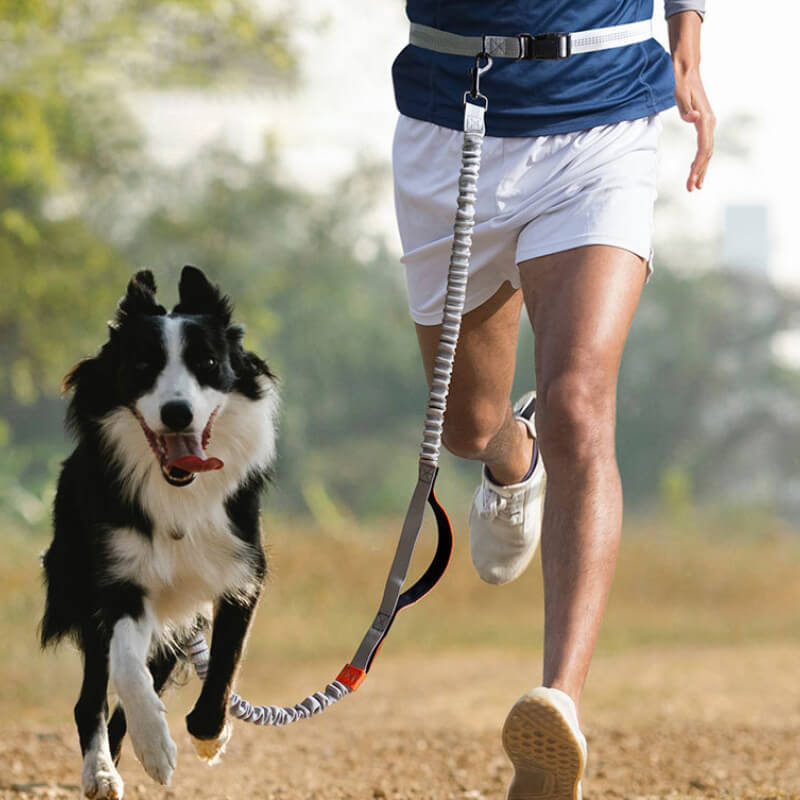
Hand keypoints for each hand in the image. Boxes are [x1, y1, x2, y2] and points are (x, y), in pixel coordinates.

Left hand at [674, 66, 714, 191]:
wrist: (686, 69)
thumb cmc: (681, 82)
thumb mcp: (679, 94)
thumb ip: (685, 108)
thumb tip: (693, 120)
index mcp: (705, 120)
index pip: (704, 149)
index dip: (698, 167)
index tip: (691, 180)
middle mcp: (709, 122)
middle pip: (707, 153)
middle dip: (699, 172)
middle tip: (691, 189)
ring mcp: (708, 122)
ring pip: (707, 151)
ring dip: (701, 168)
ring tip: (695, 184)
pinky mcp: (704, 121)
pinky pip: (704, 144)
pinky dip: (701, 158)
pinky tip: (696, 167)